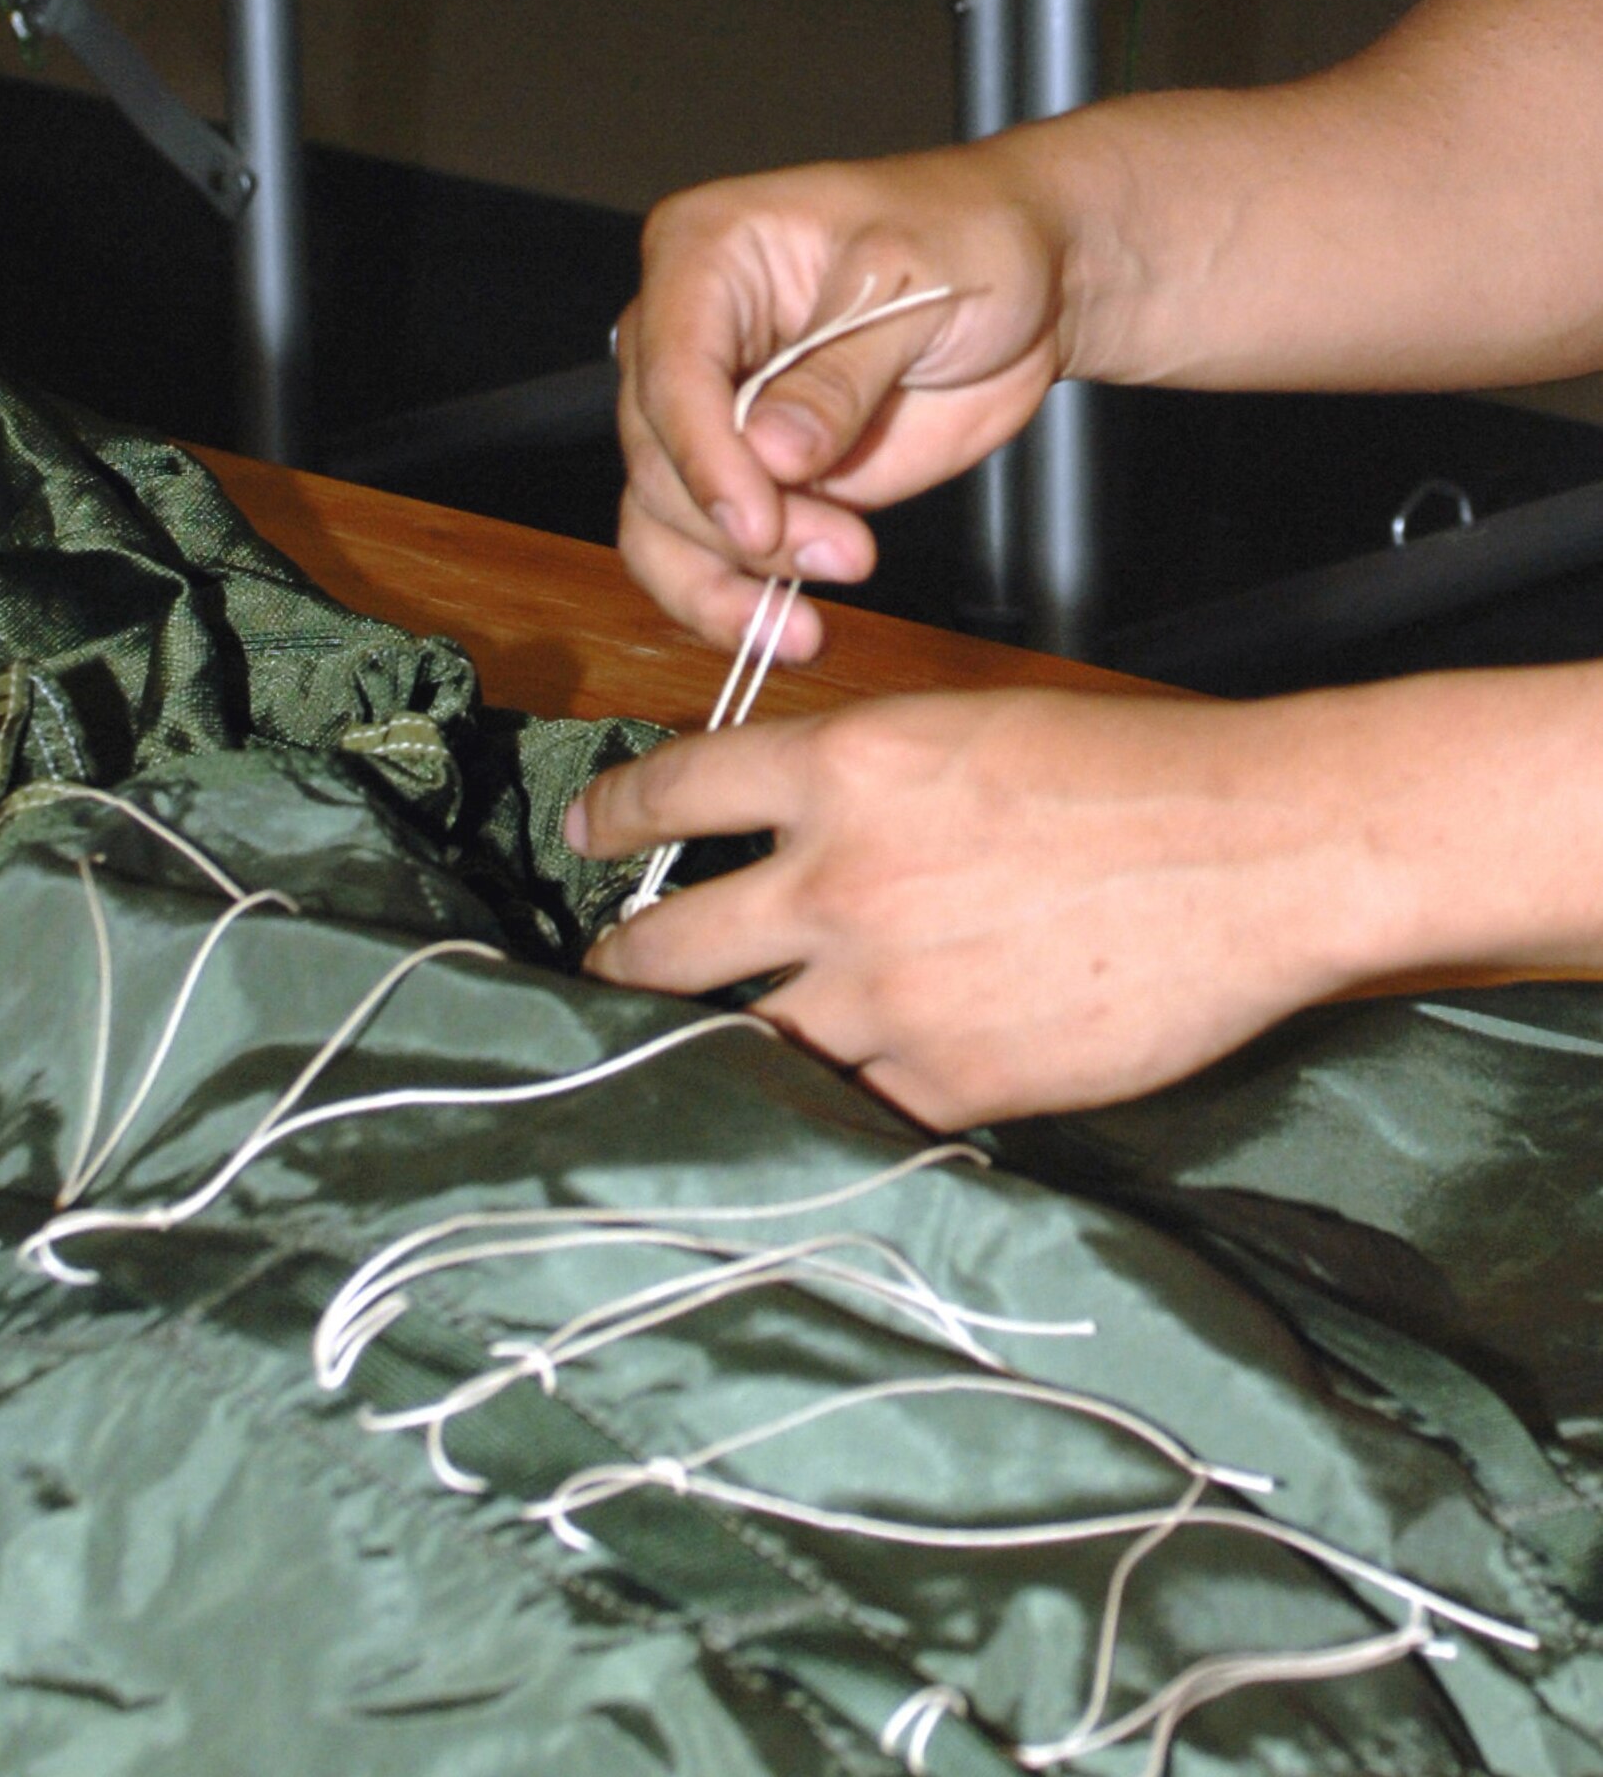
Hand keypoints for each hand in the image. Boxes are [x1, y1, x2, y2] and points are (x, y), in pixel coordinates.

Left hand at [567, 688, 1400, 1126]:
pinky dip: (827, 1106)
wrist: (1256, 855)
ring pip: (740, 1045)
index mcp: (842, 771)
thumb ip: (863, 788)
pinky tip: (815, 1108)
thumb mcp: (969, 735)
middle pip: (662, 944)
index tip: (586, 832)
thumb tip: (790, 834)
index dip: (611, 814)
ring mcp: (885, 994)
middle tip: (601, 973)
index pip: (672, 790)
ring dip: (711, 1049)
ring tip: (694, 1059)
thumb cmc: (1134, 775)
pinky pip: (847, 1108)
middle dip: (616, 962)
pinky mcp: (948, 1082)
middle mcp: (837, 884)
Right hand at [613, 145, 1067, 661]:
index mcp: (704, 254)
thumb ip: (840, 373)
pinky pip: (708, 557)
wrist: (1028, 290)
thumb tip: (772, 452)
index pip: (670, 367)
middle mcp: (686, 338)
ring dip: (728, 585)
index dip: (704, 455)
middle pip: (659, 457)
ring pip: (663, 522)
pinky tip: (789, 633)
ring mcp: (716, 418)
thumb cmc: (969, 243)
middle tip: (845, 553)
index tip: (757, 521)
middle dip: (742, 527)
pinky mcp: (754, 483)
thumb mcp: (914, 286)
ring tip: (807, 624)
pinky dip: (738, 604)